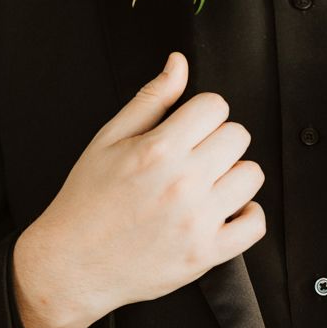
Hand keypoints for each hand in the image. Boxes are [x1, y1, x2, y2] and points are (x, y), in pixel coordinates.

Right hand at [17, 52, 265, 327]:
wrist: (71, 264)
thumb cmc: (87, 201)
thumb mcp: (108, 140)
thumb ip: (151, 99)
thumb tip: (179, 63)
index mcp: (159, 150)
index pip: (215, 106)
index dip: (204, 113)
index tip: (192, 127)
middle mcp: (183, 183)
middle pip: (238, 137)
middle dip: (219, 140)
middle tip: (196, 156)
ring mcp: (198, 220)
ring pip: (252, 176)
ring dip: (234, 175)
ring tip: (208, 184)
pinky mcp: (206, 253)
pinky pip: (255, 224)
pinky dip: (247, 214)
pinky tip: (226, 210)